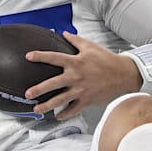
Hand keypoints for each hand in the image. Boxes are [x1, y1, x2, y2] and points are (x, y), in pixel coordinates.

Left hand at [24, 32, 141, 119]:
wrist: (123, 75)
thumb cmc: (107, 60)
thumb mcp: (90, 46)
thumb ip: (75, 40)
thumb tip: (64, 33)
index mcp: (75, 62)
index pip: (54, 57)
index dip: (40, 56)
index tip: (28, 56)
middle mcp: (76, 77)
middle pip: (53, 84)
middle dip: (39, 89)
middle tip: (28, 94)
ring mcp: (81, 90)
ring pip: (61, 100)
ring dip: (47, 106)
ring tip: (37, 110)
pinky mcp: (87, 100)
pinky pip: (73, 110)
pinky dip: (65, 114)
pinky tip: (57, 117)